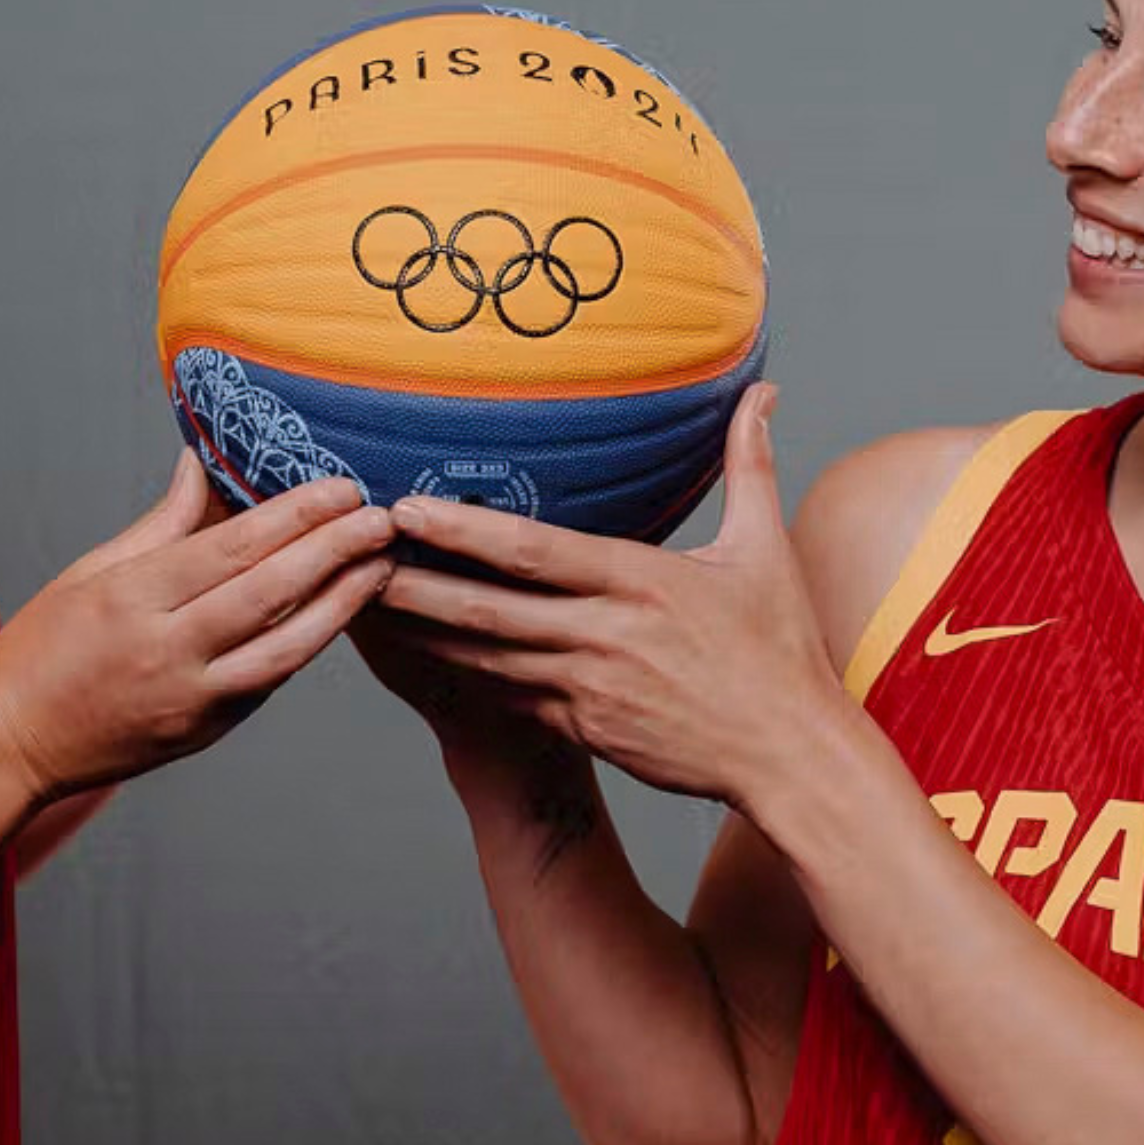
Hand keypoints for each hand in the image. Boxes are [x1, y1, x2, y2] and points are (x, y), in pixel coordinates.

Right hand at [0, 452, 397, 804]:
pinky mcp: (203, 733)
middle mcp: (166, 651)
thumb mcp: (85, 575)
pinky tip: (335, 614)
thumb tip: (201, 467)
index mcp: (131, 599)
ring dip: (344, 604)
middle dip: (337, 550)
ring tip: (382, 566)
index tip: (341, 487)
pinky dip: (305, 644)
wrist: (7, 748)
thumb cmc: (35, 656)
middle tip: (383, 517)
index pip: (233, 547)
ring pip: (289, 648)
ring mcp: (189, 700)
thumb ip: (158, 525)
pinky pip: (268, 682)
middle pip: (272, 592)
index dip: (297, 515)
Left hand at [374, 385, 845, 808]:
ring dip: (422, 630)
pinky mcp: (581, 728)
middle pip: (489, 608)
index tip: (409, 508)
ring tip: (363, 600)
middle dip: (415, 583)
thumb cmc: (779, 649)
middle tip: (355, 554)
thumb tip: (762, 391)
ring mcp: (588, 688)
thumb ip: (749, 466)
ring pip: (484, 656)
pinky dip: (458, 675)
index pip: (535, 550)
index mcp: (642, 581)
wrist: (788, 753)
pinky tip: (414, 655)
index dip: (465, 530)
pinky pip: (506, 696)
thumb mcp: (765, 550)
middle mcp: (605, 634)